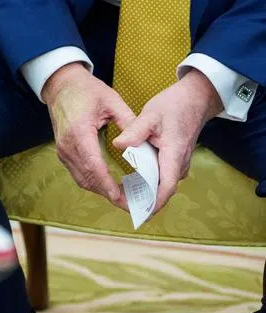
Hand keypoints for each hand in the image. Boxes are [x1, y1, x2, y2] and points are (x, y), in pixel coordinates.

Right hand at [41, 63, 135, 211]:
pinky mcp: (63, 151)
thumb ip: (129, 122)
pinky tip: (110, 186)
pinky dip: (94, 183)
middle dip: (109, 195)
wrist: (61, 85)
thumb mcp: (112, 100)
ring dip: (102, 191)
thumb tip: (145, 144)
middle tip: (133, 205)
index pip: (93, 165)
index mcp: (79, 132)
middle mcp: (67, 145)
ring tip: (125, 199)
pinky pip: (78, 173)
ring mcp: (62, 150)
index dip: (108, 185)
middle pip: (88, 178)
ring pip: (82, 179)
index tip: (123, 200)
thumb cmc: (86, 89)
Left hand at [113, 70, 222, 215]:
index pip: (166, 185)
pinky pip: (162, 177)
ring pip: (163, 185)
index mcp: (174, 154)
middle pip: (163, 190)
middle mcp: (179, 164)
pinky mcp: (174, 161)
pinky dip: (148, 183)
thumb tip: (118, 145)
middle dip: (145, 201)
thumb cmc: (173, 106)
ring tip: (122, 197)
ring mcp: (178, 164)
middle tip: (121, 205)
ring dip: (146, 193)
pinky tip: (130, 183)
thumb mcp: (150, 114)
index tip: (140, 212)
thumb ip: (135, 131)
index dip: (154, 202)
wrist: (194, 100)